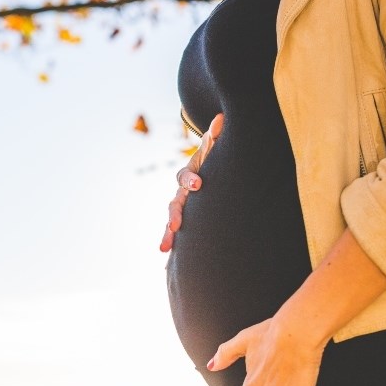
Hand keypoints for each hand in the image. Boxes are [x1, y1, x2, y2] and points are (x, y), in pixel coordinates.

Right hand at [159, 112, 223, 252]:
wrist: (205, 175)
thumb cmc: (213, 163)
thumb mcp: (215, 150)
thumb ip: (216, 138)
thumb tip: (221, 118)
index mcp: (189, 175)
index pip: (186, 176)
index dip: (191, 179)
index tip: (199, 184)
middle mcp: (181, 193)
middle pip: (174, 204)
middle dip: (174, 215)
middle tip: (175, 226)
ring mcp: (180, 209)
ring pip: (171, 222)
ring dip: (168, 235)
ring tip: (164, 250)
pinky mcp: (184, 223)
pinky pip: (177, 236)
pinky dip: (174, 250)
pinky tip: (167, 267)